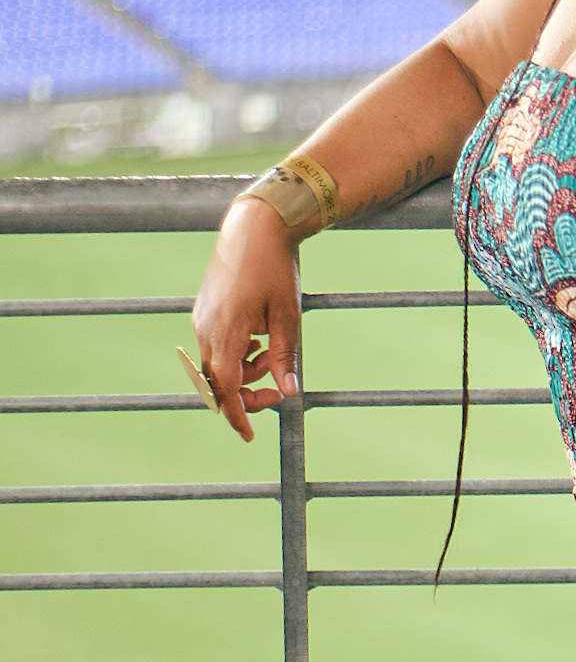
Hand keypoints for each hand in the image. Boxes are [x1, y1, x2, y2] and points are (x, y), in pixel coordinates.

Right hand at [191, 197, 302, 442]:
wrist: (255, 227)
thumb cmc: (274, 269)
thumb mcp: (287, 318)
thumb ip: (284, 358)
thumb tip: (289, 393)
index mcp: (225, 333)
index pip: (226, 389)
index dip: (237, 414)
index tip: (249, 435)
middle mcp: (205, 329)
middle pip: (220, 381)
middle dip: (247, 393)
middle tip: (278, 391)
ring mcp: (201, 319)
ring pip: (218, 364)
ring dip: (245, 371)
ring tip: (272, 355)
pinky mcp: (204, 311)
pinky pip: (216, 346)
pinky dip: (237, 354)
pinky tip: (258, 341)